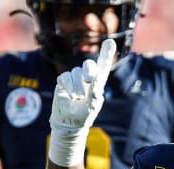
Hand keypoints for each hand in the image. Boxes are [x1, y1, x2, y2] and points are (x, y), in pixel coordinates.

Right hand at [48, 38, 116, 166]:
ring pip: (75, 73)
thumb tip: (94, 80)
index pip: (102, 66)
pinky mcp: (63, 82)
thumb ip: (94, 91)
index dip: (106, 54)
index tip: (110, 41)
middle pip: (88, 65)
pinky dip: (67, 86)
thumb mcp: (92, 104)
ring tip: (77, 98)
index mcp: (98, 83)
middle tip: (90, 79)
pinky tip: (69, 96)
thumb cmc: (84, 115)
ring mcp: (74, 79)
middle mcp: (86, 78)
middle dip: (89, 70)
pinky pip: (64, 77)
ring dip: (77, 86)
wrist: (69, 122)